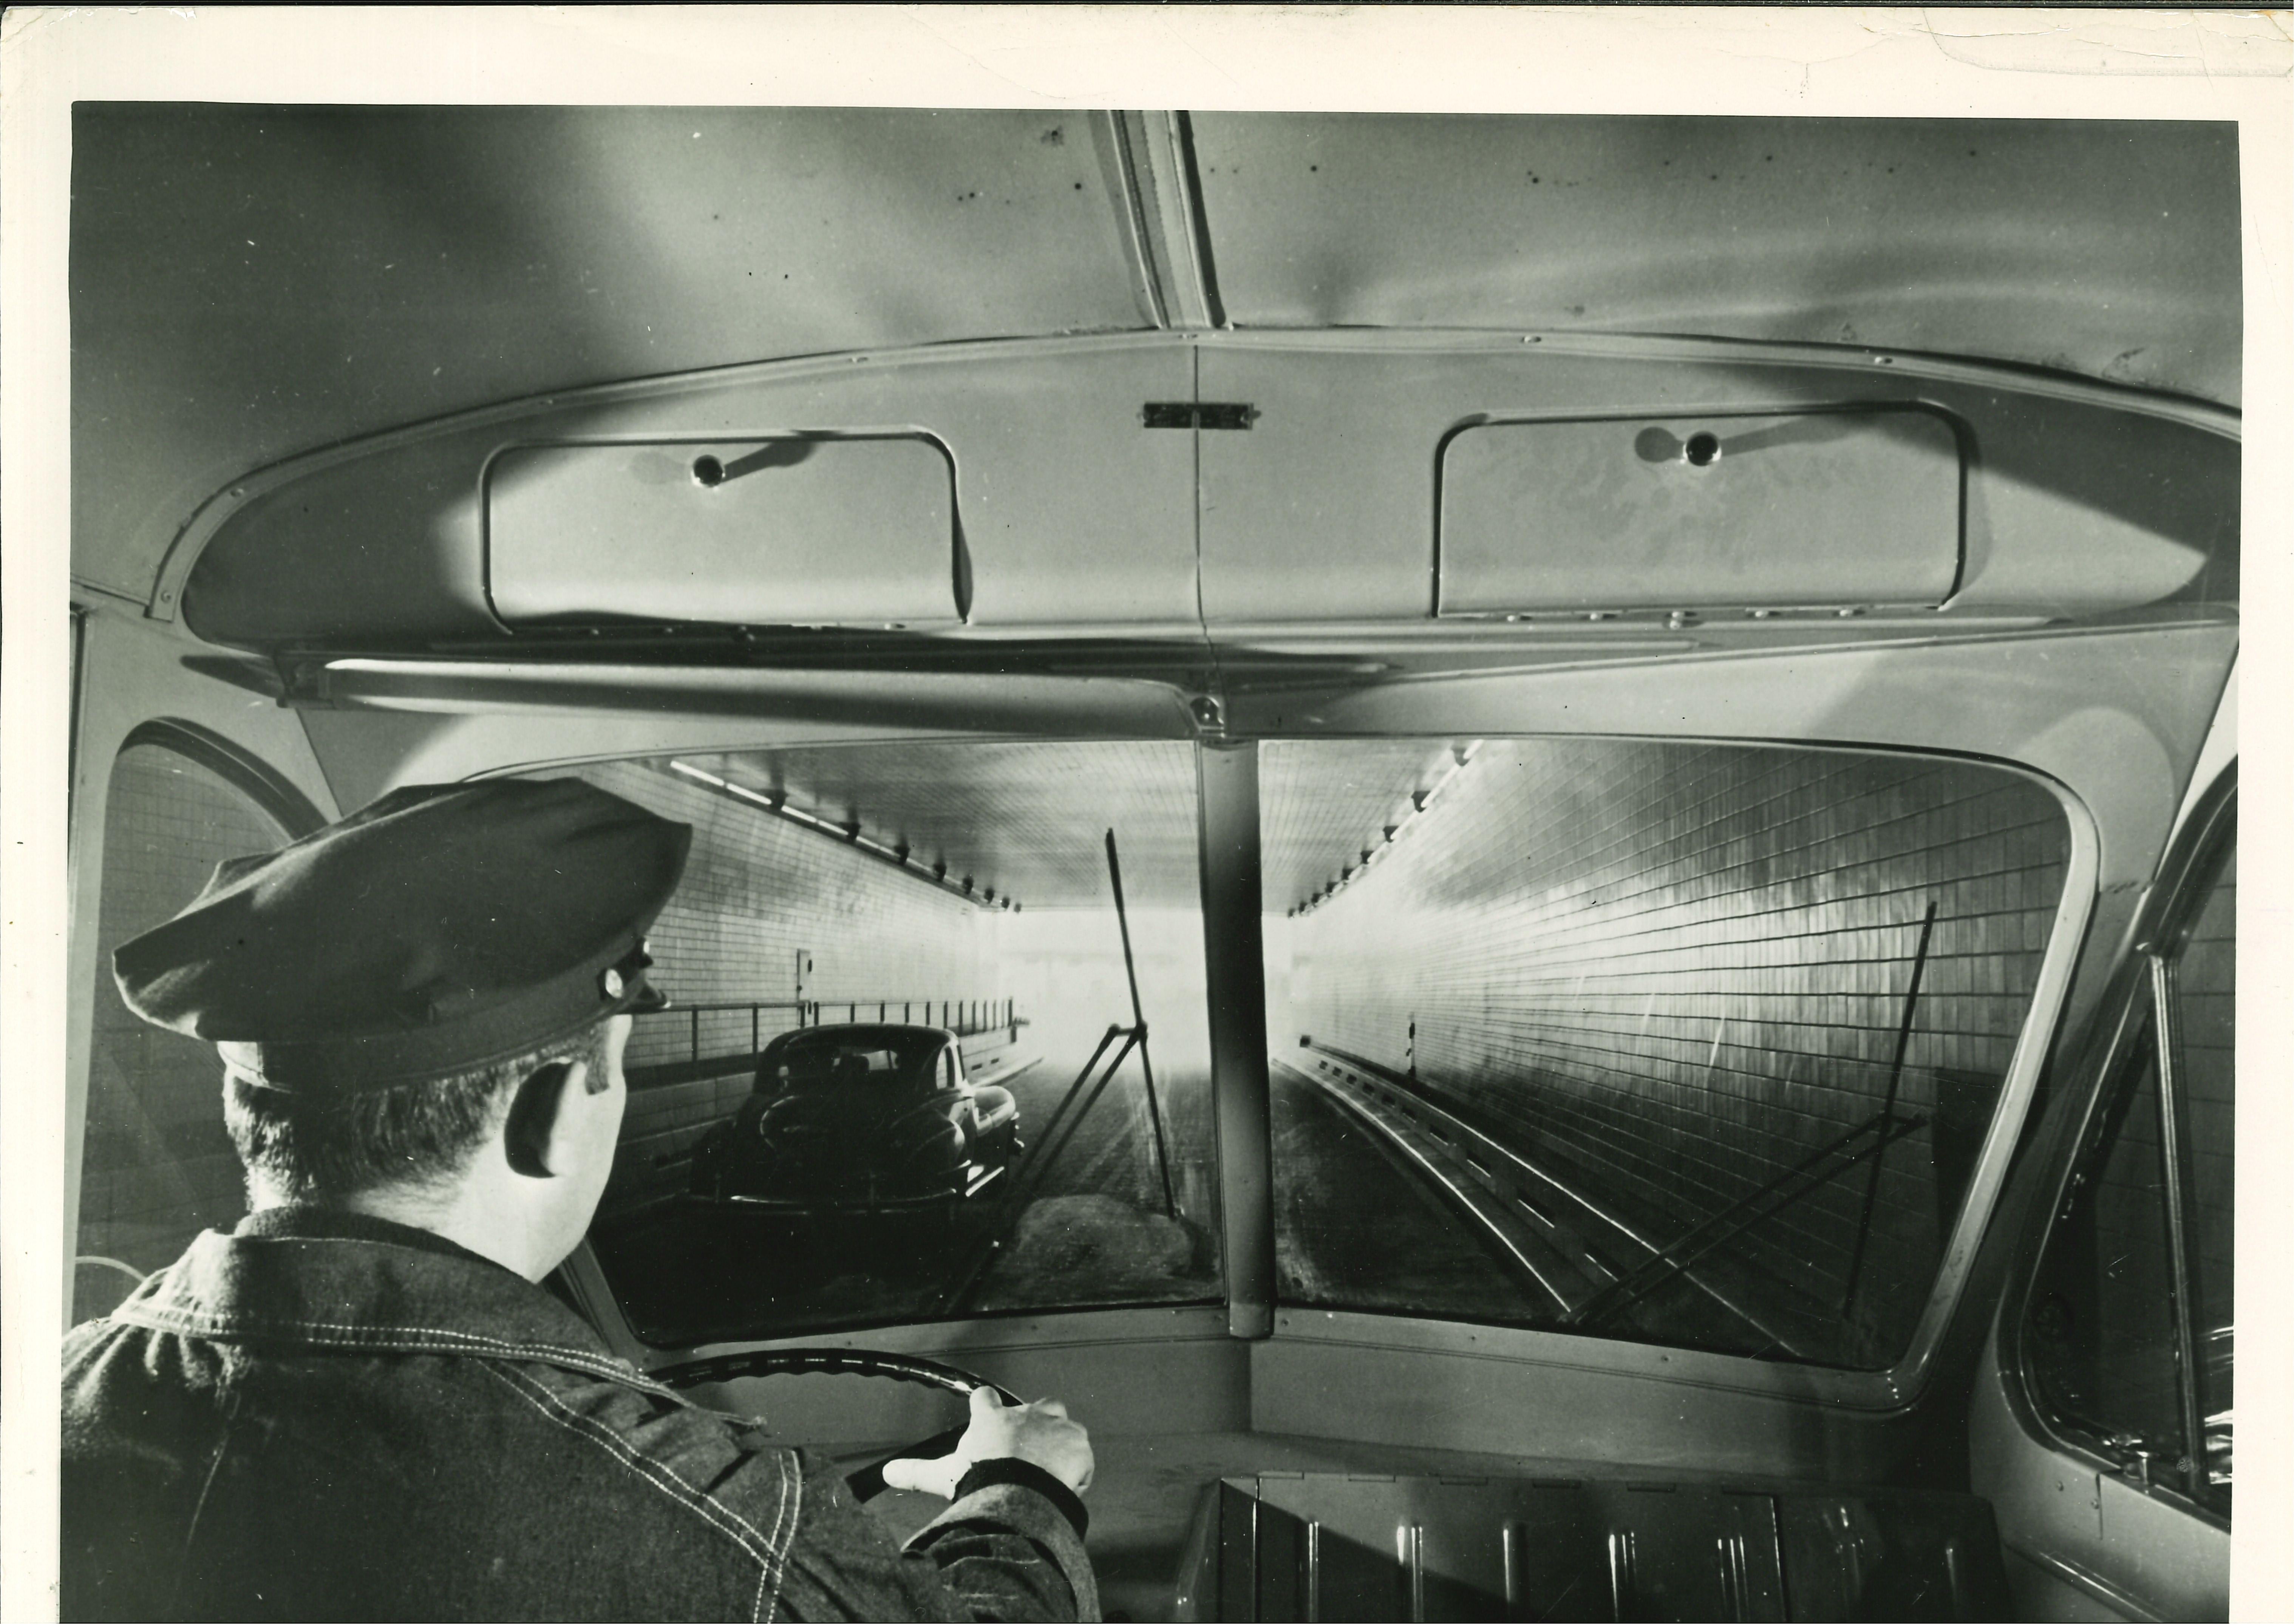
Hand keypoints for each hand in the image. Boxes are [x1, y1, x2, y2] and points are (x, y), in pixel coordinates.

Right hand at [879, 1386, 1094, 1498]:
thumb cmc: (981, 1480)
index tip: (986, 1409)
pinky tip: (1065, 1485)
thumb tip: (888, 1472)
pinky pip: (1081, 1454)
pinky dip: (1076, 1467)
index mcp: (992, 1418)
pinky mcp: (1078, 1442)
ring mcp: (1055, 1425)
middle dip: (1036, 1422)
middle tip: (1029, 1450)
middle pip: (1037, 1406)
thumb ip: (916, 1472)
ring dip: (1059, 1443)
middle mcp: (1026, 1413)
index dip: (986, 1405)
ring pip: (1063, 1425)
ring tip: (1051, 1469)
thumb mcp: (943, 1475)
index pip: (986, 1399)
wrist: (1019, 1493)